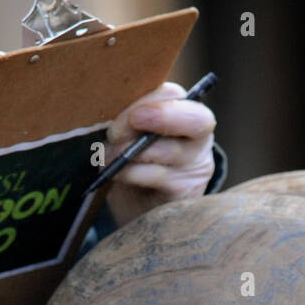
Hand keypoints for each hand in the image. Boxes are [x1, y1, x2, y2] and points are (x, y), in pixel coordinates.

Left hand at [103, 81, 216, 227]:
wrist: (137, 208)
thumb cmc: (133, 162)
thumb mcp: (130, 135)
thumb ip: (129, 120)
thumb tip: (109, 109)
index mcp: (184, 113)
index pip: (175, 96)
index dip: (148, 101)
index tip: (126, 115)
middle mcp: (199, 138)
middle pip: (193, 119)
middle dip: (153, 118)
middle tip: (116, 133)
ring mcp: (196, 167)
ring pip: (168, 150)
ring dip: (129, 152)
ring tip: (105, 156)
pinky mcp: (186, 192)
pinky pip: (156, 176)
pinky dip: (130, 173)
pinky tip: (114, 174)